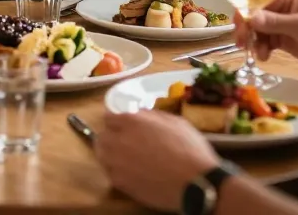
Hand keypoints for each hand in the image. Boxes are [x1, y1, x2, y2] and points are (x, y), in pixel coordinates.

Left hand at [95, 110, 219, 212]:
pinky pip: (110, 173)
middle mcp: (118, 139)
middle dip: (110, 137)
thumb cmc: (190, 148)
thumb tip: (142, 114)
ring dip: (110, 154)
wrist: (195, 182)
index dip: (117, 121)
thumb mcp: (174, 122)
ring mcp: (117, 162)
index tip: (123, 125)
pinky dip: (117, 171)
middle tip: (122, 142)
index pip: (109, 117)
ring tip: (123, 157)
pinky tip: (130, 172)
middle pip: (102, 136)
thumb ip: (152, 116)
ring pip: (102, 155)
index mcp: (132, 121)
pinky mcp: (120, 183)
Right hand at [237, 0, 297, 69]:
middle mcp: (280, 6)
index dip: (245, 10)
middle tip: (242, 43)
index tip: (239, 26)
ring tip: (259, 54)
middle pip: (254, 14)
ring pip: (257, 30)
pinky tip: (264, 57)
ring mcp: (281, 23)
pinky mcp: (283, 39)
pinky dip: (262, 49)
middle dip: (247, 28)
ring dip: (254, 41)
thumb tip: (249, 18)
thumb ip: (274, 22)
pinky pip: (265, 41)